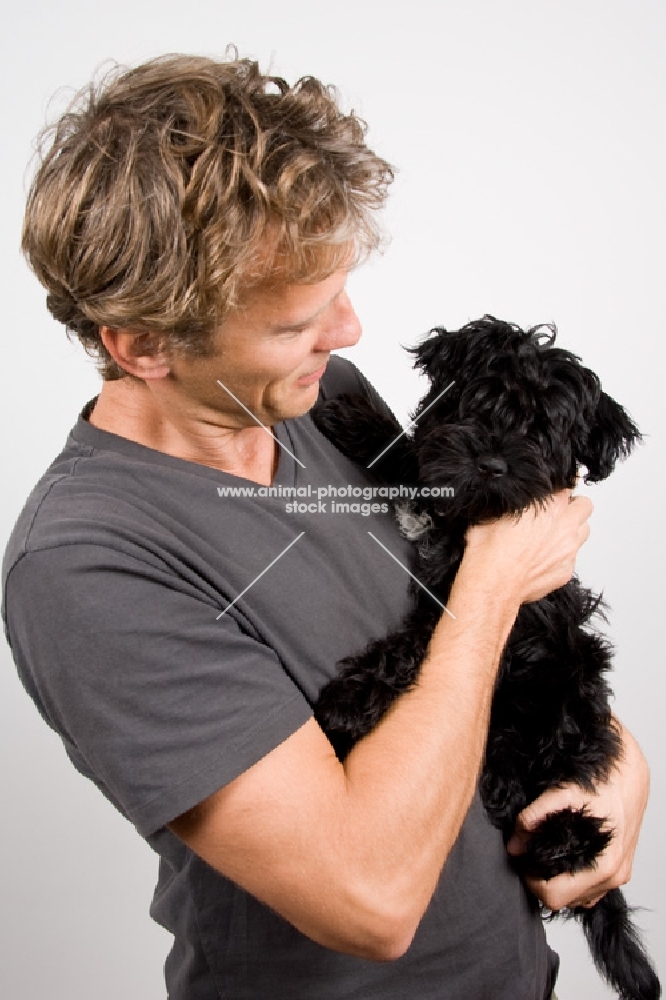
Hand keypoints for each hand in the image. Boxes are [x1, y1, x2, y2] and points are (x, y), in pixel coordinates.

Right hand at [463, 489, 592, 606]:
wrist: (492, 584)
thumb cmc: (489, 550)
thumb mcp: (492, 511)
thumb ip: (512, 500)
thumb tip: (510, 495)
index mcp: (549, 505)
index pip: (568, 485)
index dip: (557, 489)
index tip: (551, 492)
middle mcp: (564, 526)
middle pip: (584, 506)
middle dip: (573, 507)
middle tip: (556, 512)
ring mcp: (568, 550)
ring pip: (584, 531)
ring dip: (572, 530)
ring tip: (553, 535)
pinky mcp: (566, 571)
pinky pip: (572, 558)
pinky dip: (562, 556)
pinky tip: (543, 558)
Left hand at [506, 719, 649, 909]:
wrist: (630, 773)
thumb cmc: (602, 781)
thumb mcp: (563, 794)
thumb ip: (533, 818)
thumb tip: (514, 845)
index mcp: (602, 865)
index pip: (555, 897)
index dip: (532, 882)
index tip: (524, 863)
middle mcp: (613, 876)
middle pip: (566, 900)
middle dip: (544, 880)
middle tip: (533, 855)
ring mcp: (619, 875)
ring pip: (580, 897)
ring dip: (561, 880)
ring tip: (549, 853)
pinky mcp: (621, 868)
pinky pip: (593, 887)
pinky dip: (576, 877)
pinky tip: (568, 855)